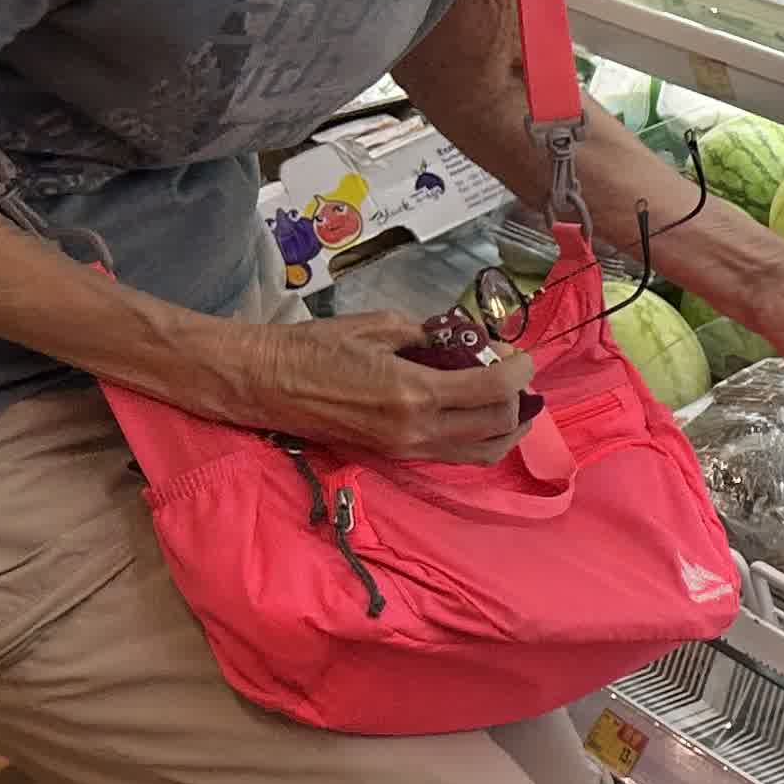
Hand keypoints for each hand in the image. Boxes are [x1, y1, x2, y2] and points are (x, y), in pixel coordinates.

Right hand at [198, 312, 539, 464]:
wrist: (261, 383)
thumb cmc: (311, 347)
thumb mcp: (377, 327)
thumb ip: (428, 336)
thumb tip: (463, 340)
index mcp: (413, 393)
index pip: (493, 391)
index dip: (520, 372)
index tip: (523, 355)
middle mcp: (416, 430)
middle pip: (497, 426)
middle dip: (519, 400)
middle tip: (516, 375)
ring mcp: (405, 449)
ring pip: (481, 451)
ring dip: (507, 428)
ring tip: (511, 401)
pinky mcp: (393, 457)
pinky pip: (453, 455)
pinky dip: (477, 438)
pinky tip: (478, 414)